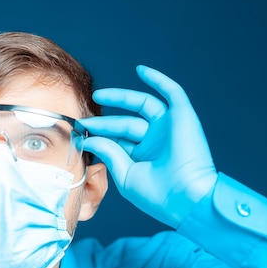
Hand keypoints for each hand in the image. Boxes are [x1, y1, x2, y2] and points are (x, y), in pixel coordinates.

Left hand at [79, 65, 217, 228]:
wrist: (186, 197)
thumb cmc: (157, 194)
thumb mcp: (125, 174)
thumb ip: (108, 152)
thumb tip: (89, 137)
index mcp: (143, 158)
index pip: (117, 140)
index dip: (99, 134)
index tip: (80, 132)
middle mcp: (155, 141)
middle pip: (125, 124)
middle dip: (104, 122)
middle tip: (84, 119)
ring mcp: (168, 128)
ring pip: (142, 106)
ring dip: (121, 97)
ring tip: (98, 95)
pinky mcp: (182, 117)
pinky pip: (172, 93)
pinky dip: (158, 80)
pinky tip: (140, 71)